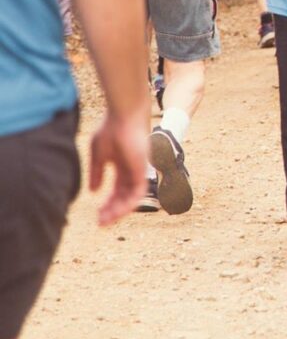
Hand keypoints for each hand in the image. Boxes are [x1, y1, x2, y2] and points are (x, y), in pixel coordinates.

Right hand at [89, 110, 148, 226]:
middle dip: (113, 211)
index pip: (117, 190)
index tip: (97, 215)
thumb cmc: (111, 129)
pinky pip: (138, 192)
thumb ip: (97, 172)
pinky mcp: (142, 169)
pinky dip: (128, 204)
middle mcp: (132, 170)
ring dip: (120, 211)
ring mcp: (138, 170)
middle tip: (101, 223)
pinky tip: (116, 211)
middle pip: (124, 196)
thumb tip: (93, 191)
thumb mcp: (99, 154)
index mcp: (122, 166)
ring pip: (132, 198)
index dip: (108, 204)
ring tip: (106, 220)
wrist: (124, 116)